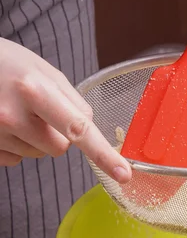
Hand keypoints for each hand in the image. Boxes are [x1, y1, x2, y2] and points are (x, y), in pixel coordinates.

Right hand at [0, 39, 130, 182]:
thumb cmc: (5, 63)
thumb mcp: (42, 69)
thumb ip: (70, 99)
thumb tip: (88, 128)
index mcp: (34, 90)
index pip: (78, 129)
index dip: (104, 155)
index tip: (123, 174)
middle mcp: (13, 115)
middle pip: (60, 147)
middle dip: (58, 133)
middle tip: (38, 109)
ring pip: (39, 154)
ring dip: (35, 138)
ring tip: (16, 111)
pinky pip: (17, 159)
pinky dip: (16, 145)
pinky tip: (4, 123)